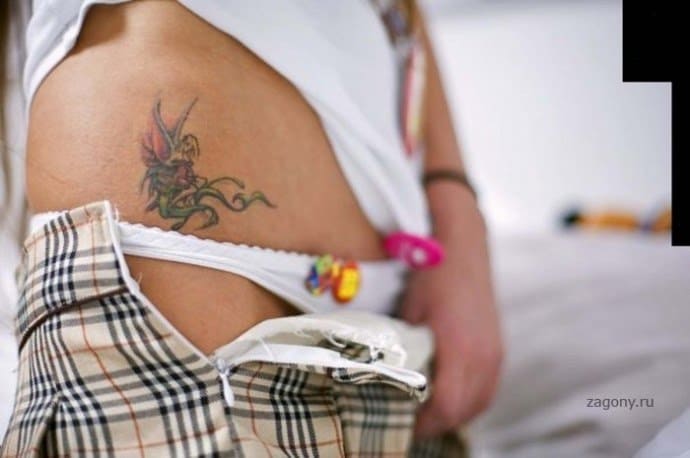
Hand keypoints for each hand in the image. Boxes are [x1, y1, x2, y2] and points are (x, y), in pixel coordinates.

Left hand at [400, 229, 503, 438]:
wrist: (461, 246)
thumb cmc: (430, 277)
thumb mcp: (409, 314)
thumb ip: (406, 349)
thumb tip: (392, 377)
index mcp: (460, 349)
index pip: (448, 406)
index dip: (426, 423)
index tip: (405, 425)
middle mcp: (484, 356)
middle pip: (465, 410)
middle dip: (439, 422)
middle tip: (412, 422)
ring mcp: (496, 351)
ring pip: (481, 402)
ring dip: (458, 413)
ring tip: (431, 412)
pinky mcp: (499, 346)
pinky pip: (490, 386)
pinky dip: (472, 399)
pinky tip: (454, 394)